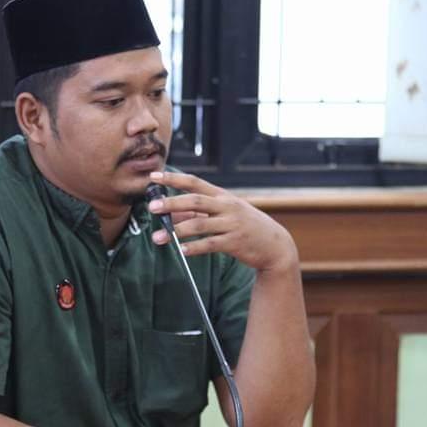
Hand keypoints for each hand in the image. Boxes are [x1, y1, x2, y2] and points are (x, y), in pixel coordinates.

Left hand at [147, 171, 297, 272]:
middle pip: (195, 201)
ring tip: (158, 238)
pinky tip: (181, 250)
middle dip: (172, 203)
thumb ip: (198, 213)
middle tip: (152, 206)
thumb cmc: (244, 226)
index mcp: (222, 196)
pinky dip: (194, 248)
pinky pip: (210, 244)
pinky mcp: (234, 243)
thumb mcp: (224, 213)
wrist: (274, 245)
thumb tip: (170, 214)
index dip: (174, 178)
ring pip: (199, 225)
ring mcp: (231, 224)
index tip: (154, 176)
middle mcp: (227, 206)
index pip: (194, 182)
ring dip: (176, 232)